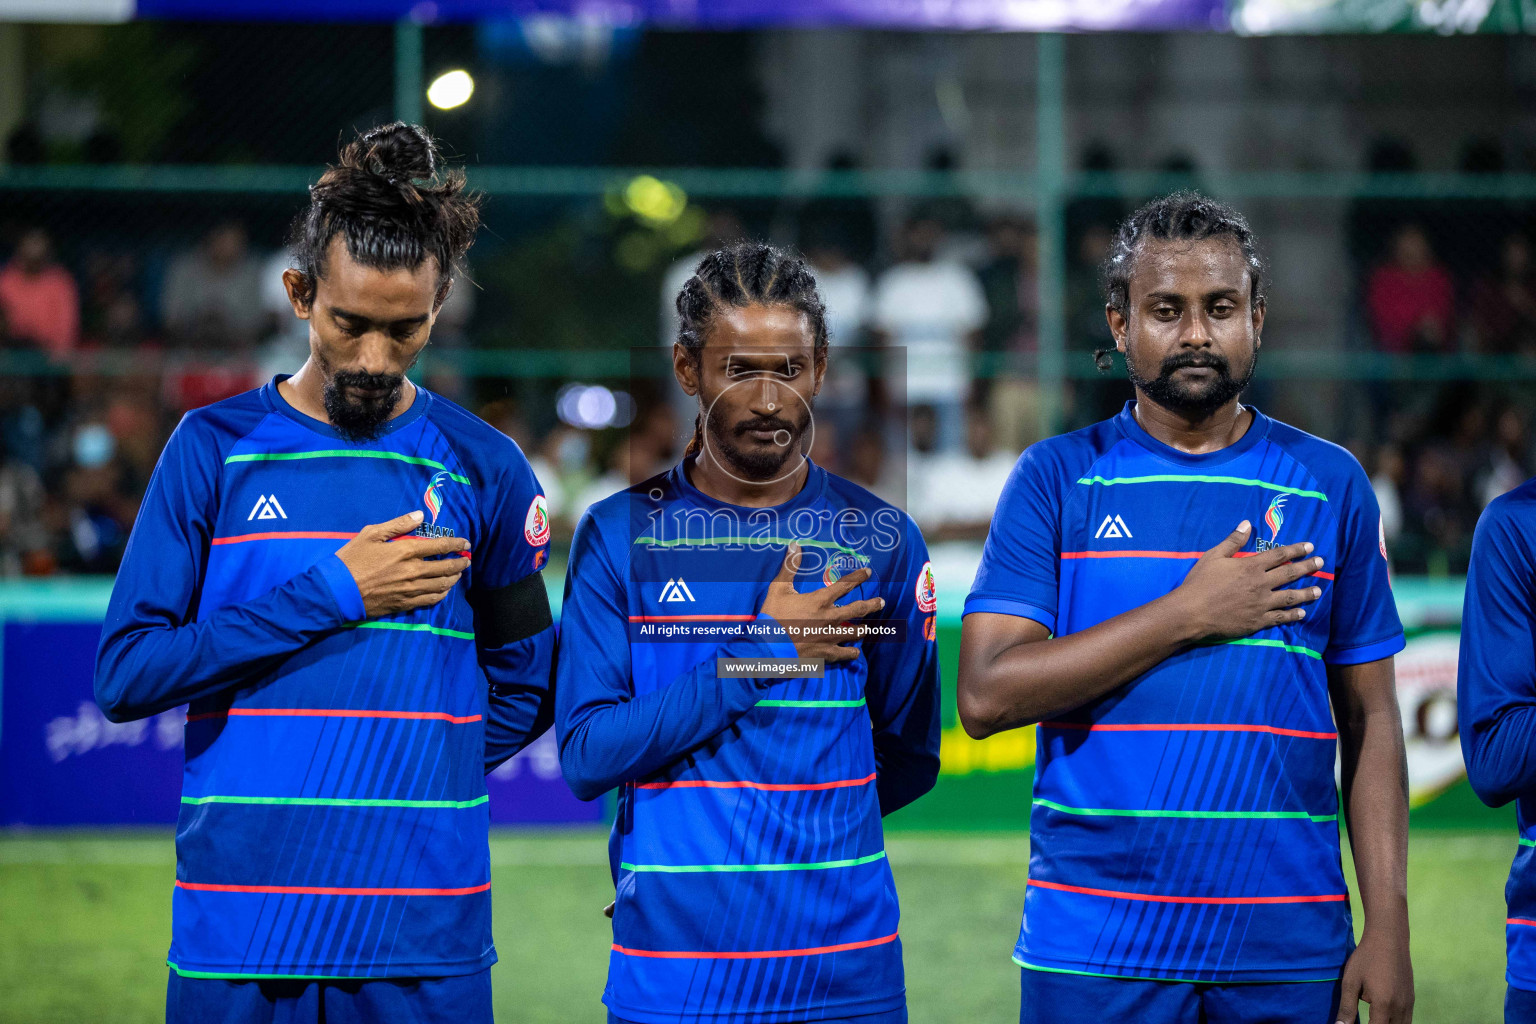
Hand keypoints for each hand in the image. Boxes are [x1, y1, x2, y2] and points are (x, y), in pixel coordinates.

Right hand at [335, 510, 470, 618]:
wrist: (338, 591)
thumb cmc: (351, 559)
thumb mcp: (371, 534)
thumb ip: (398, 524)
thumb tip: (419, 515)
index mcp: (406, 551)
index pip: (440, 546)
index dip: (456, 544)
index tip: (465, 544)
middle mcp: (413, 571)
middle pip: (446, 567)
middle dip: (460, 563)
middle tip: (467, 560)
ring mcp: (411, 589)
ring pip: (442, 585)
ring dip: (454, 578)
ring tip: (458, 574)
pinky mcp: (405, 604)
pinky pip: (431, 600)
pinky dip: (442, 594)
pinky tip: (444, 590)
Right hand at [758, 542, 884, 662]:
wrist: (769, 647)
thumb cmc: (772, 617)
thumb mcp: (778, 588)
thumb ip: (789, 567)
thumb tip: (795, 545)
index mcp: (821, 600)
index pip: (845, 585)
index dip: (858, 577)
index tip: (868, 572)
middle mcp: (831, 618)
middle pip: (858, 609)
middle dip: (872, 604)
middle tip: (882, 602)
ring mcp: (831, 637)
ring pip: (856, 633)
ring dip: (864, 629)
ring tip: (869, 628)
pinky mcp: (827, 653)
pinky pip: (846, 654)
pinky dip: (852, 652)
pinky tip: (854, 652)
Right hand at [1173, 521, 1324, 641]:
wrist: (1191, 613)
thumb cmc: (1199, 583)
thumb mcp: (1213, 556)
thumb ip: (1233, 541)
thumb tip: (1247, 523)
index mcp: (1251, 567)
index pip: (1279, 555)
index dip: (1296, 550)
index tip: (1310, 546)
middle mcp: (1261, 584)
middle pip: (1290, 574)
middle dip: (1307, 567)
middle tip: (1321, 563)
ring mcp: (1261, 604)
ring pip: (1290, 597)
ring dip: (1306, 593)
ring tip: (1318, 591)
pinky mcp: (1257, 621)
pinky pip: (1279, 618)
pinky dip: (1292, 616)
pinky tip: (1301, 614)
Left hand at [1336, 929, 1413, 1023]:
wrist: (1389, 938)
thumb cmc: (1366, 958)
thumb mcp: (1351, 981)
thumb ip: (1347, 1007)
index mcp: (1384, 1005)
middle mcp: (1400, 1008)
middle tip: (1365, 1018)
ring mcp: (1409, 1004)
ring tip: (1372, 1017)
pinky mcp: (1412, 999)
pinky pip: (1406, 1019)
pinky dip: (1395, 1021)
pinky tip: (1383, 1015)